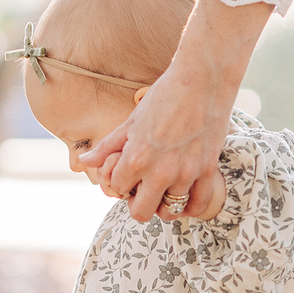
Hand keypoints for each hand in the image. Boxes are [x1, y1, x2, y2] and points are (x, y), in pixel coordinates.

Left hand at [90, 0, 272, 222]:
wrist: (203, 80)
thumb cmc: (165, 96)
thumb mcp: (131, 121)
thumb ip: (107, 146)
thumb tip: (85, 163)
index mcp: (136, 158)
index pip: (119, 189)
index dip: (121, 183)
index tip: (128, 175)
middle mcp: (160, 171)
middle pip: (142, 212)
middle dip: (139, 203)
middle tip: (143, 189)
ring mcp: (186, 172)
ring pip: (170, 210)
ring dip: (165, 202)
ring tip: (165, 189)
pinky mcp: (207, 169)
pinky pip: (199, 204)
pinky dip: (191, 206)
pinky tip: (186, 196)